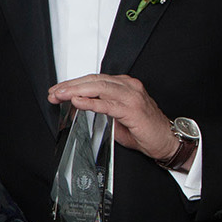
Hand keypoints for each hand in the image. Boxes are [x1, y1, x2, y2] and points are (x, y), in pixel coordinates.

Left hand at [49, 74, 181, 162]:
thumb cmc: (144, 130)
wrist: (167, 142)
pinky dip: (91, 102)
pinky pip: (108, 104)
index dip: (73, 84)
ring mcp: (132, 97)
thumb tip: (77, 106)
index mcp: (124, 85)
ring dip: (76, 91)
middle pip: (94, 80)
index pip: (93, 79)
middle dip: (70, 86)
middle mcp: (129, 87)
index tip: (57, 90)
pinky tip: (77, 102)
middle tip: (54, 92)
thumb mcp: (116, 117)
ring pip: (99, 88)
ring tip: (60, 95)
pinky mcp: (133, 110)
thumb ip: (100, 109)